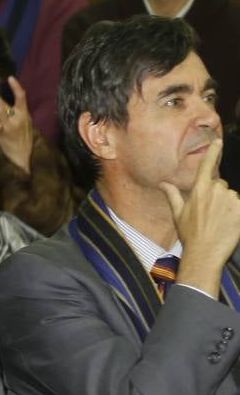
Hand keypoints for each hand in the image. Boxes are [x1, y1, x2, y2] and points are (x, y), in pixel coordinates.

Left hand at [0, 77, 33, 173]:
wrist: (23, 153)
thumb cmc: (22, 134)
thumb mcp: (23, 120)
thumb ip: (15, 110)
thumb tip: (2, 98)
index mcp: (24, 113)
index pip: (22, 97)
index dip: (16, 87)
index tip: (10, 77)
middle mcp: (18, 117)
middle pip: (6, 103)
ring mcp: (10, 125)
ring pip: (1, 111)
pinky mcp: (4, 133)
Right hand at [159, 139, 239, 297]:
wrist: (205, 253)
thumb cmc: (190, 234)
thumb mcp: (178, 213)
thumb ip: (173, 194)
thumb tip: (163, 183)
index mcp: (199, 190)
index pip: (207, 165)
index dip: (213, 152)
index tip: (218, 141)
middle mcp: (216, 191)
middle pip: (221, 185)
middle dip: (218, 195)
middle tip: (210, 213)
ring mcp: (230, 200)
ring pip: (231, 196)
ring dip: (228, 205)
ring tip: (220, 220)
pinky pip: (239, 205)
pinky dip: (236, 212)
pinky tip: (229, 223)